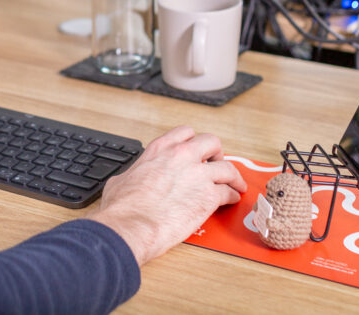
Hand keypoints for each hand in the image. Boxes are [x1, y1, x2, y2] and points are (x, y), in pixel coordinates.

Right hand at [85, 126, 245, 265]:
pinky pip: (229, 192)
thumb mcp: (123, 178)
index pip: (186, 133)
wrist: (132, 225)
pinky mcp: (209, 196)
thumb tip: (132, 179)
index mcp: (160, 149)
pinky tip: (231, 200)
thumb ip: (137, 173)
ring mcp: (198, 175)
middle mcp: (182, 156)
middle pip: (212, 143)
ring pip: (227, 167)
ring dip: (233, 176)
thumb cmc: (123, 207)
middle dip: (217, 153)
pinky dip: (232, 196)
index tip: (197, 151)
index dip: (194, 142)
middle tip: (216, 164)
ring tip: (235, 184)